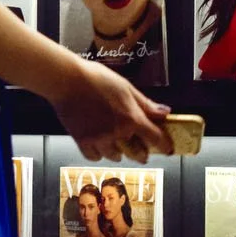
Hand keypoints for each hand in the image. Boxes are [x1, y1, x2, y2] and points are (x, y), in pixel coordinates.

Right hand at [48, 58, 170, 162]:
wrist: (67, 80)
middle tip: (142, 149)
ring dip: (120, 151)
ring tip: (117, 141)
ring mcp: (99, 139)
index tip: (168, 149)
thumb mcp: (126, 87)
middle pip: (137, 153)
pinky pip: (95, 157)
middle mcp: (117, 133)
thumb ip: (145, 103)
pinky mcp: (83, 142)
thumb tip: (164, 113)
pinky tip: (99, 143)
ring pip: (115, 156)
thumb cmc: (96, 78)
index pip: (156, 138)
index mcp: (131, 118)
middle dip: (142, 152)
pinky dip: (99, 153)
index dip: (165, 145)